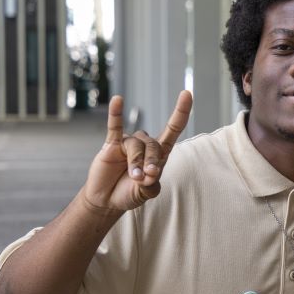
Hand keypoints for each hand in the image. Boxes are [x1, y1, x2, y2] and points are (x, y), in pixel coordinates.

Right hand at [81, 91, 192, 212]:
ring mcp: (128, 143)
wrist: (107, 199)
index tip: (187, 93)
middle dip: (151, 162)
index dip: (180, 112)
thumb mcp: (145, 194)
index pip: (173, 129)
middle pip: (153, 145)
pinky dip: (116, 114)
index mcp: (159, 154)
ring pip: (136, 145)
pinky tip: (118, 100)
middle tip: (145, 178)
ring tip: (134, 178)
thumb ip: (151, 186)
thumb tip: (150, 174)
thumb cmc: (129, 193)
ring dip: (136, 162)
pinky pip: (115, 126)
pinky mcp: (111, 144)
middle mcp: (145, 145)